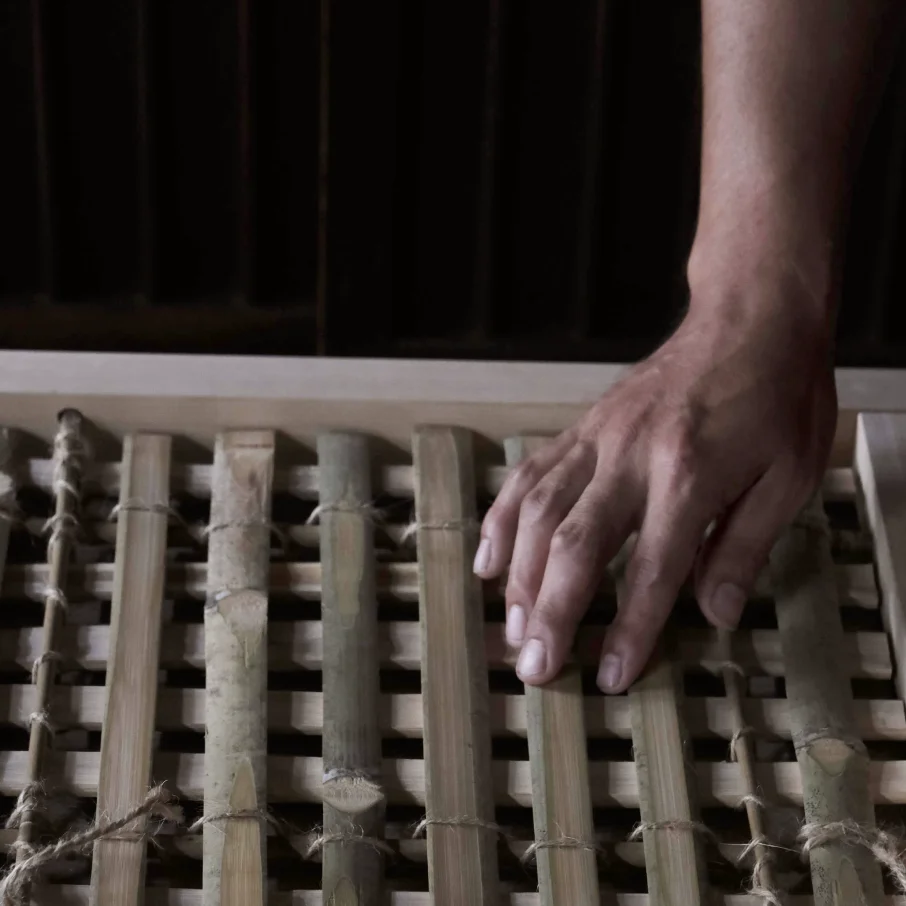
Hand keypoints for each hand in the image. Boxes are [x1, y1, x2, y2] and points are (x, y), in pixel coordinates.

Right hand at [474, 285, 836, 692]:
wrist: (748, 319)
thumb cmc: (778, 399)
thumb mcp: (789, 477)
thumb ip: (743, 547)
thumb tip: (713, 616)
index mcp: (689, 476)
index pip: (651, 570)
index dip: (629, 630)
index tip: (608, 677)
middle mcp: (630, 458)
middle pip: (574, 544)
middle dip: (550, 612)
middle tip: (534, 667)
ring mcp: (597, 438)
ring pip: (538, 511)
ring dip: (519, 575)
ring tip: (512, 627)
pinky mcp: (581, 426)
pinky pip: (529, 474)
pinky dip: (502, 519)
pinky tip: (488, 559)